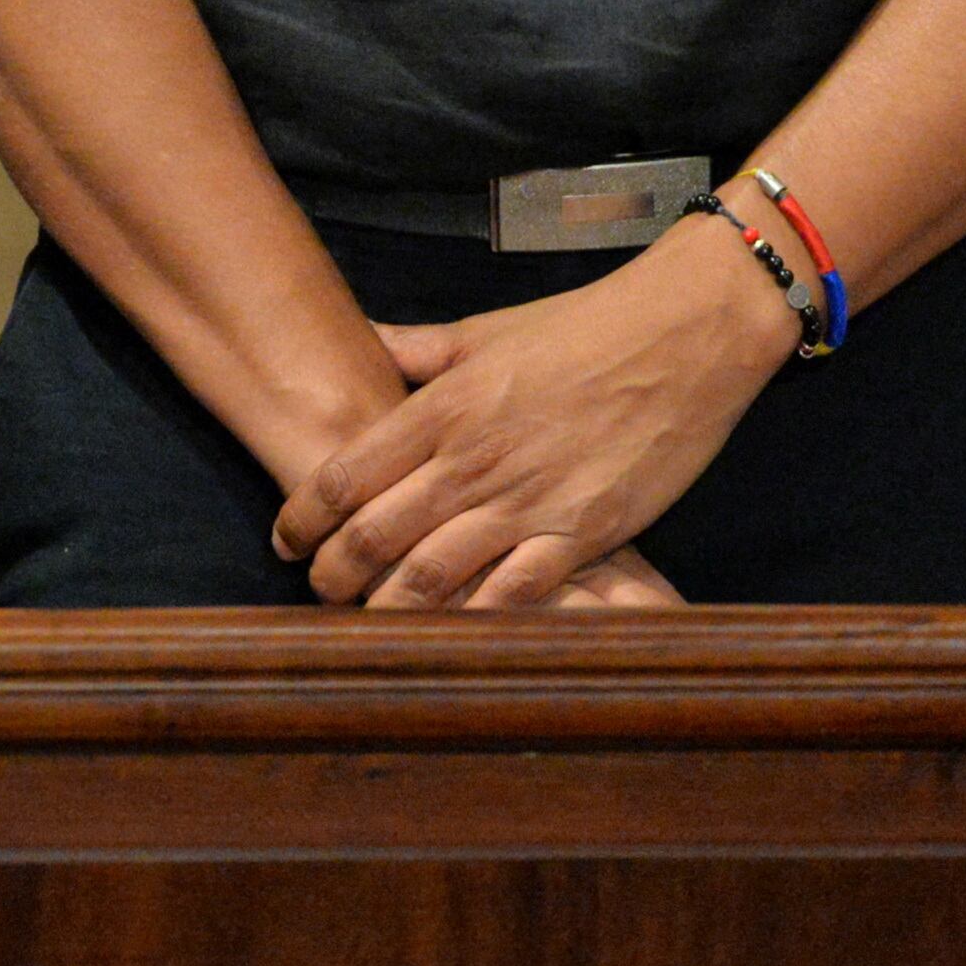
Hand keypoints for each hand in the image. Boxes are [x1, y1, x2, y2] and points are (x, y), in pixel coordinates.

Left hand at [273, 225, 791, 605]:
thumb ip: (417, 348)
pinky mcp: (585, 533)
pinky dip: (480, 619)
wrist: (680, 338)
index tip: (285, 540)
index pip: (345, 474)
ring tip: (369, 625)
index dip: (303, 517)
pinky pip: (518, 593)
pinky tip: (455, 638)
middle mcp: (473, 460)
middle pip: (377, 534)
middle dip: (335, 573)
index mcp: (441, 409)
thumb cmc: (580, 328)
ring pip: (436, 574)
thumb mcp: (483, 331)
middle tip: (318, 592)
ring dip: (393, 608)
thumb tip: (366, 338)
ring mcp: (528, 501)